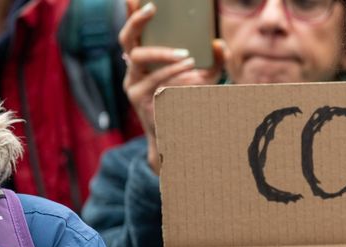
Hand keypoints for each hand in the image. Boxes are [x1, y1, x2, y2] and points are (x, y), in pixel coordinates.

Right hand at [119, 0, 225, 174]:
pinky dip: (171, 71)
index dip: (130, 14)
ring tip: (188, 56)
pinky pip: (153, 78)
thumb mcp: (204, 79)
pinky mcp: (138, 96)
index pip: (133, 33)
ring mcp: (133, 83)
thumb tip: (219, 43)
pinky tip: (187, 68)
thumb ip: (215, 62)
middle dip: (137, 21)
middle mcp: (133, 68)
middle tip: (152, 8)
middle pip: (126, 39)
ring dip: (164, 53)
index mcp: (144, 60)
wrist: (177, 135)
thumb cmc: (188, 101)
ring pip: (140, 57)